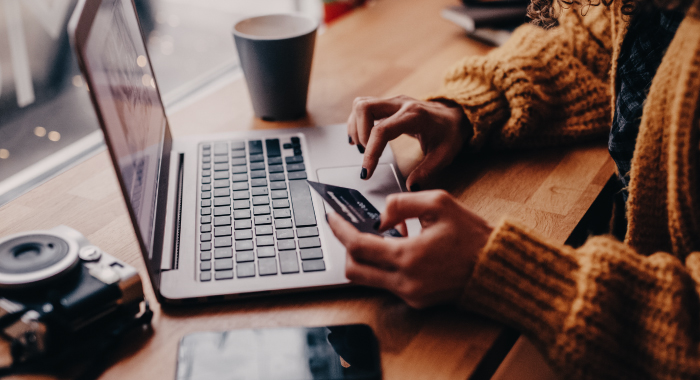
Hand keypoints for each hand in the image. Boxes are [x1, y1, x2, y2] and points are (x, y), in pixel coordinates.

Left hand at [327, 190, 492, 307]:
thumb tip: (380, 217)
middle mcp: (405, 281)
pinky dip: (385, 265)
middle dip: (347, 248)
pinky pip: (387, 284)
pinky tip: (401, 248)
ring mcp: (410, 295)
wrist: (497, 268)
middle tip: (351, 229)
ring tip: (384, 235)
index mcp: (409, 257)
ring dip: (367, 257)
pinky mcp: (417, 301)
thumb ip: (402, 203)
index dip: (340, 230)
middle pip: (354, 270)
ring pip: (368, 279)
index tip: (331, 217)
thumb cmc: (472, 235)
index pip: (358, 246)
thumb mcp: (439, 203)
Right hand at [347, 95, 468, 190]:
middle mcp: (401, 104)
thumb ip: (427, 171)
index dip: (371, 152)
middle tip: (366, 153)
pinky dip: (357, 122)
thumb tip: (410, 187)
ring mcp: (393, 101)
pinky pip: (364, 107)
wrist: (455, 116)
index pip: (382, 130)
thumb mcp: (444, 155)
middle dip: (359, 134)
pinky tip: (360, 138)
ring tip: (362, 147)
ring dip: (356, 127)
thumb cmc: (449, 134)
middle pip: (365, 108)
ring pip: (361, 104)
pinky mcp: (387, 103)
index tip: (367, 172)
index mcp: (414, 116)